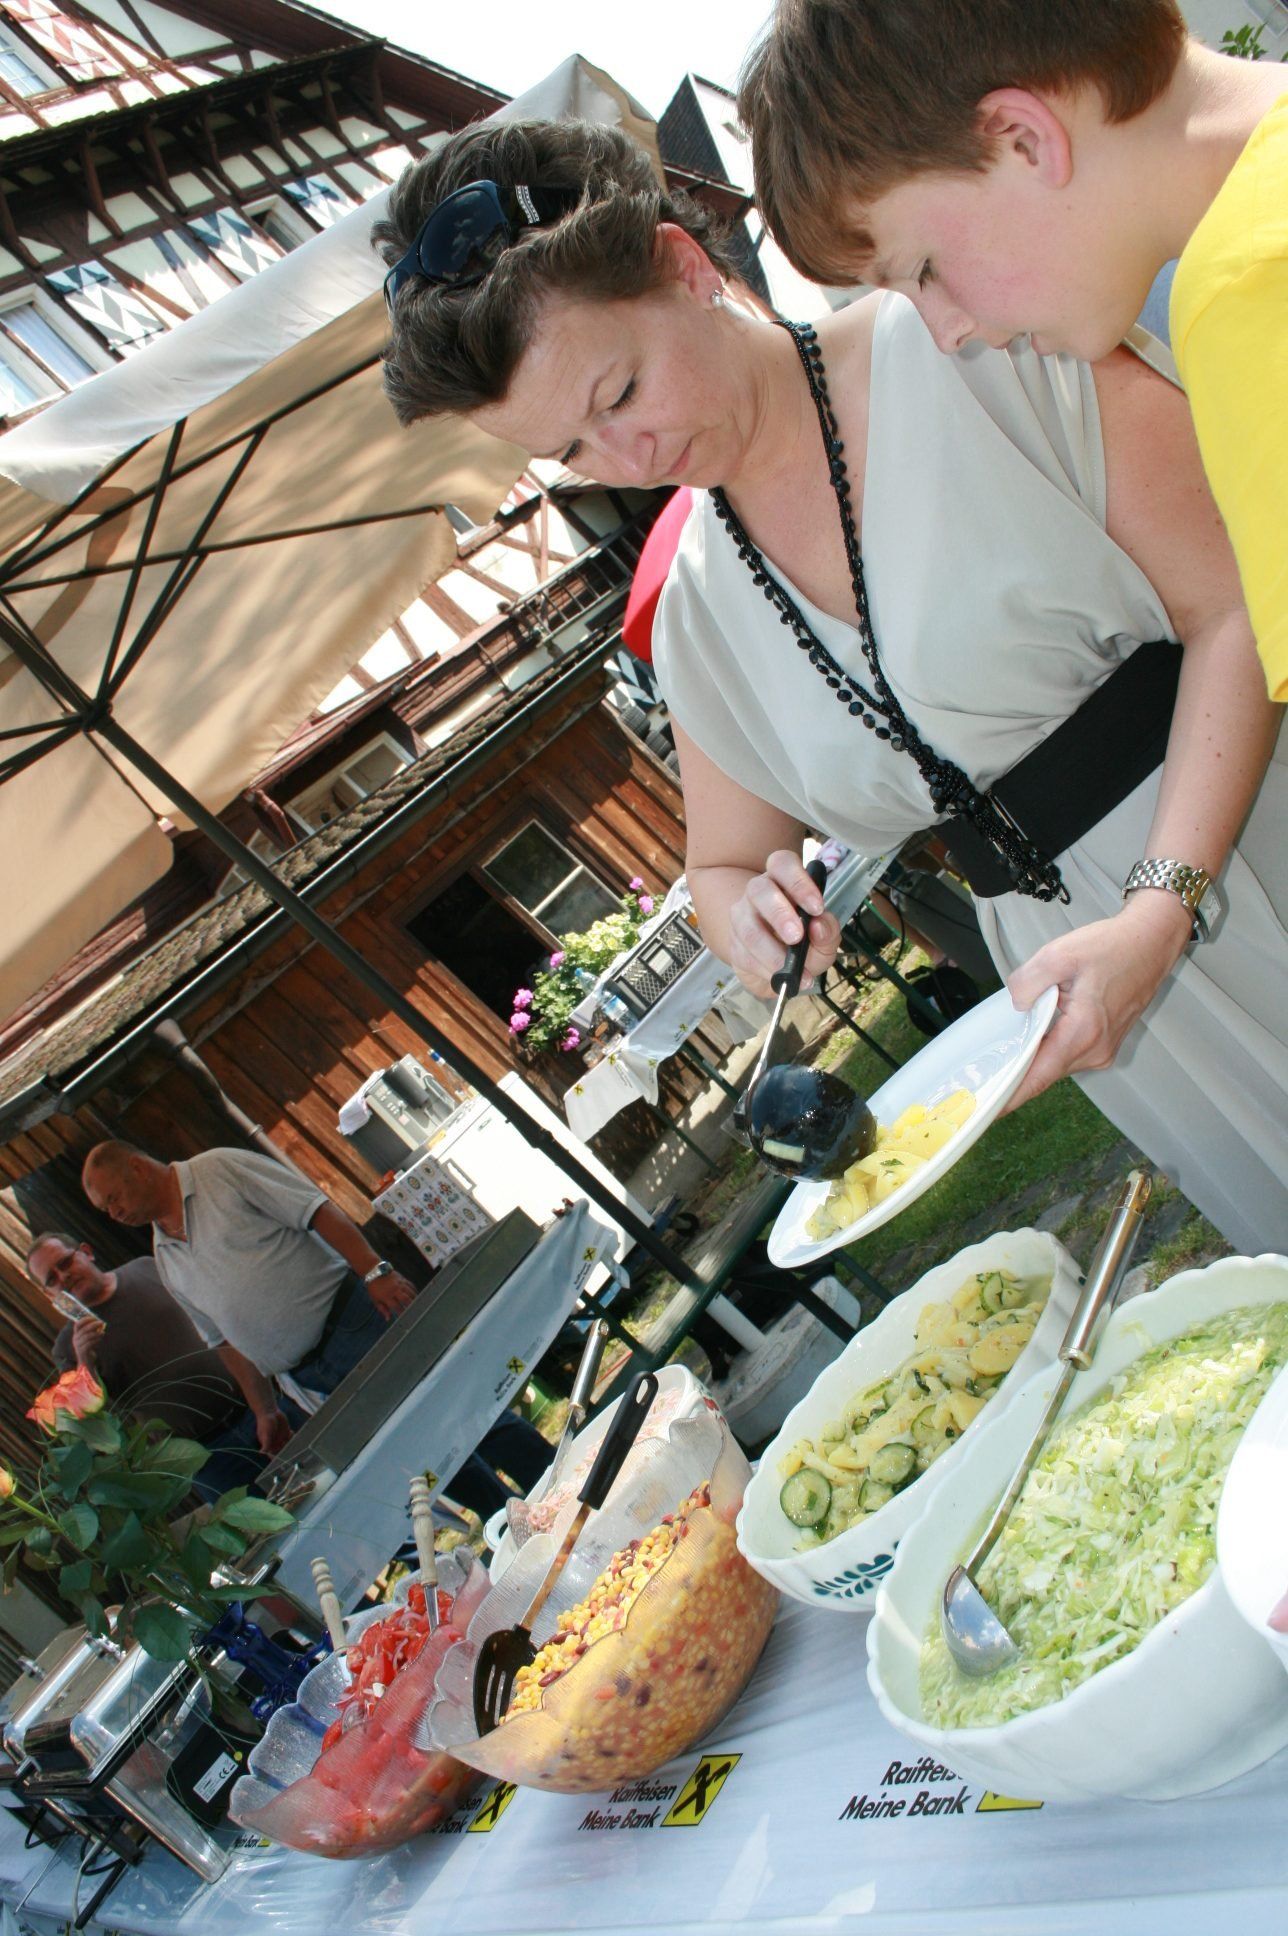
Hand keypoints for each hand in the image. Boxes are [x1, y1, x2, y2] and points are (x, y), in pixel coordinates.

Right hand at [70, 1316, 105, 1366]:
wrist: (86, 1363)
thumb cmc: (89, 1348)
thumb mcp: (89, 1338)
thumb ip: (92, 1331)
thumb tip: (100, 1322)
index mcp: (76, 1334)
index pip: (77, 1324)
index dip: (85, 1319)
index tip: (94, 1317)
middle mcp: (75, 1339)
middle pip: (84, 1329)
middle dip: (94, 1324)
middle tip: (102, 1323)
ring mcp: (78, 1346)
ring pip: (87, 1336)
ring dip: (96, 1333)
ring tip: (103, 1333)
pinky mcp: (82, 1351)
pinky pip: (89, 1343)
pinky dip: (96, 1340)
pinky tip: (100, 1339)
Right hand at [255, 1407, 292, 1456]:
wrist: (269, 1411)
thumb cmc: (265, 1422)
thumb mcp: (265, 1433)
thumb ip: (266, 1444)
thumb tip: (261, 1453)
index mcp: (269, 1446)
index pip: (274, 1456)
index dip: (279, 1459)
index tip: (284, 1459)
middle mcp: (275, 1444)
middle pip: (283, 1452)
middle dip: (287, 1452)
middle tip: (292, 1450)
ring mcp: (281, 1438)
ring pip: (288, 1445)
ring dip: (291, 1444)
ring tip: (290, 1439)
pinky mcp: (286, 1432)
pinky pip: (291, 1438)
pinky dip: (293, 1437)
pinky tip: (291, 1432)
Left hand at [366, 1268, 416, 1320]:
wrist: (375, 1271)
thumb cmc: (374, 1287)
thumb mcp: (375, 1300)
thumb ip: (383, 1309)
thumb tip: (388, 1319)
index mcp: (386, 1296)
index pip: (397, 1306)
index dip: (402, 1313)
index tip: (405, 1318)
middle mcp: (394, 1289)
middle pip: (406, 1299)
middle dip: (411, 1306)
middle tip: (415, 1312)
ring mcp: (399, 1283)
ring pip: (410, 1292)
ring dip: (415, 1299)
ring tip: (418, 1304)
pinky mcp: (402, 1278)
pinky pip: (411, 1285)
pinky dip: (414, 1290)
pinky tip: (416, 1295)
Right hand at [726, 850, 840, 998]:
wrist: (780, 970)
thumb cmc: (805, 944)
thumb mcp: (825, 940)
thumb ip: (828, 932)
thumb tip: (819, 926)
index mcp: (782, 880)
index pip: (783, 864)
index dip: (799, 881)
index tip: (816, 907)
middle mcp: (758, 893)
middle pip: (759, 890)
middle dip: (779, 914)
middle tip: (797, 937)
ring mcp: (742, 917)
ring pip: (748, 928)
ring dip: (770, 950)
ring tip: (790, 968)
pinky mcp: (733, 944)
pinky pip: (744, 955)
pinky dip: (765, 970)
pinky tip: (780, 978)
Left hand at [1004, 895, 1190, 1111]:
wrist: (1152, 941)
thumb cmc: (1113, 947)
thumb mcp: (1059, 955)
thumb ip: (1027, 983)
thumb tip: (1017, 1005)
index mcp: (1083, 1033)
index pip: (1038, 1077)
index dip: (1010, 1097)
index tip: (986, 1112)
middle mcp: (1096, 1050)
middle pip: (1044, 1072)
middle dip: (1016, 1071)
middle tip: (982, 1071)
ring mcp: (1103, 1050)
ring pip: (1056, 1062)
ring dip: (1035, 1052)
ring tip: (1011, 1041)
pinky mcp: (1105, 1043)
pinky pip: (1069, 1053)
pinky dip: (1051, 1046)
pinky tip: (1039, 1029)